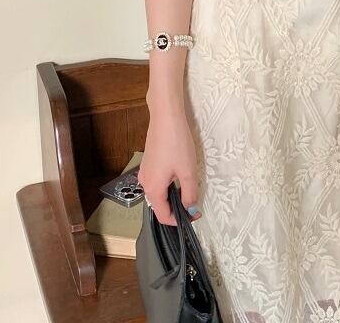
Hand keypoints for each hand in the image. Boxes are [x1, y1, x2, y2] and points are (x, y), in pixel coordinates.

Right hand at [139, 108, 200, 226]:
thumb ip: (190, 194)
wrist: (165, 118)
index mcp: (153, 189)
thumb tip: (191, 210)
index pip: (163, 216)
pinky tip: (179, 174)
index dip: (179, 220)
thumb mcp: (188, 171)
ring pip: (158, 193)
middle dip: (176, 208)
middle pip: (159, 206)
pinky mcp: (148, 163)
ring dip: (173, 196)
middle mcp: (144, 183)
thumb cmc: (177, 144)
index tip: (194, 215)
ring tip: (188, 188)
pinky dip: (168, 185)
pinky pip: (157, 182)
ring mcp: (144, 172)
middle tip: (194, 203)